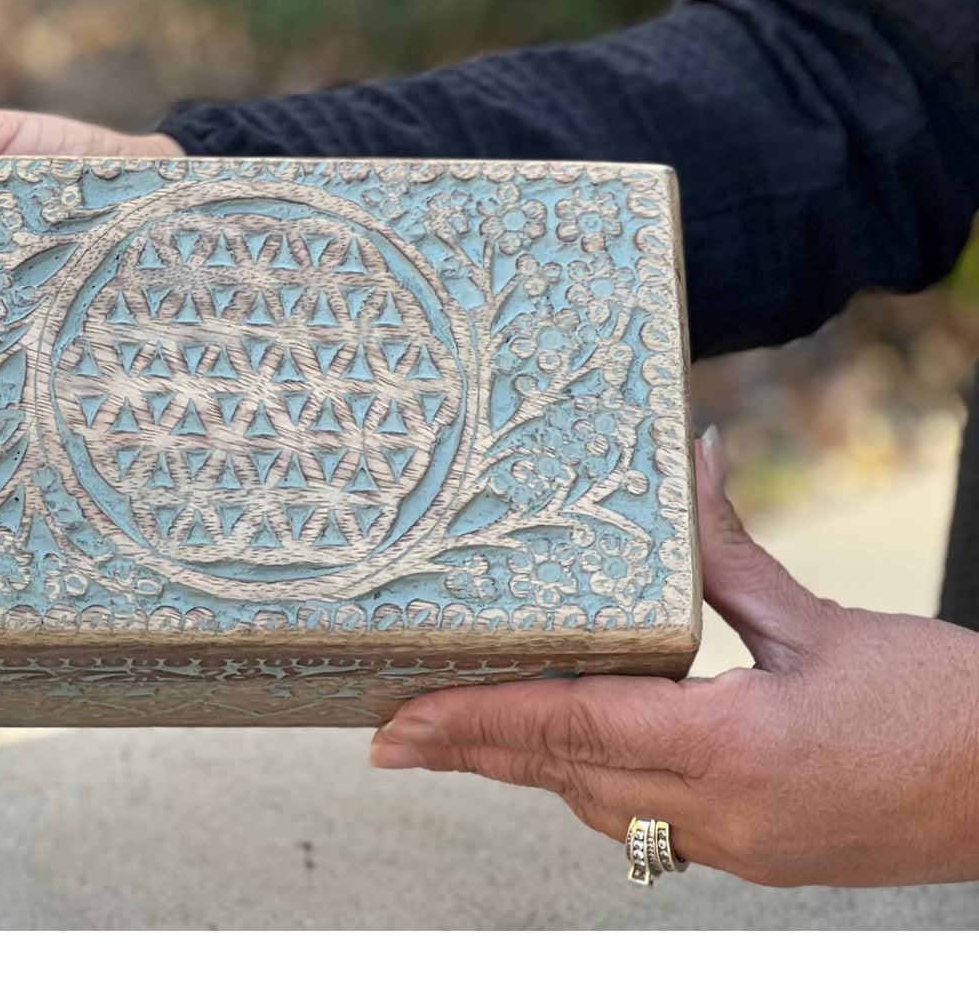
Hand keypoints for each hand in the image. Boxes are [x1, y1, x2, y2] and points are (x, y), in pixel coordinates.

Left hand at [370, 428, 978, 886]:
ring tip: (465, 733)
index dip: (475, 725)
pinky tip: (571, 752)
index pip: (571, 730)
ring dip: (530, 769)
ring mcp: (740, 847)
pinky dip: (594, 786)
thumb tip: (695, 461)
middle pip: (565, 778)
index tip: (399, 726)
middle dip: (475, 754)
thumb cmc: (945, 706)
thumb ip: (732, 551)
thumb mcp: (821, 622)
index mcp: (737, 748)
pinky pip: (646, 824)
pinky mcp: (757, 855)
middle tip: (393, 736)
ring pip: (599, 808)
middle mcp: (725, 813)